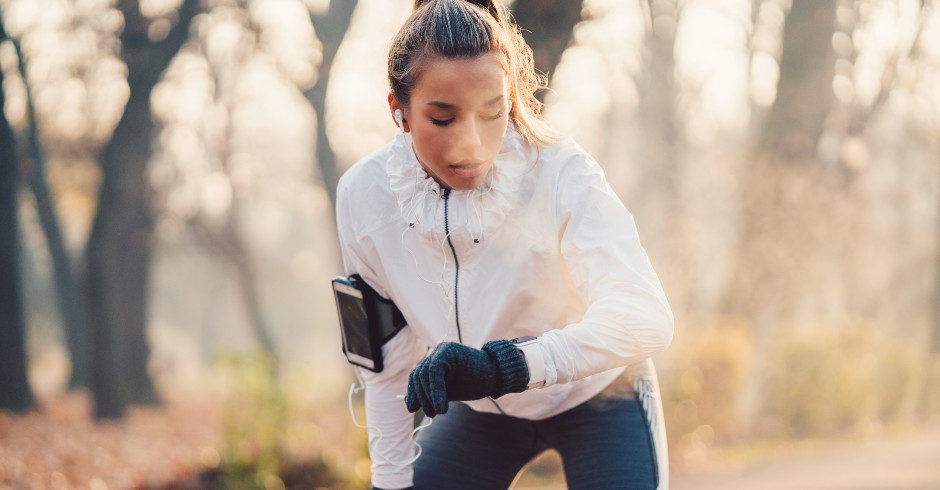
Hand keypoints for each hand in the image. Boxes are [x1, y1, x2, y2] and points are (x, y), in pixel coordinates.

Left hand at [404, 340, 528, 416]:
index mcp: (435, 360)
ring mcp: (442, 349)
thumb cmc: (474, 382)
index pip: (417, 376)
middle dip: (422, 397)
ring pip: (424, 374)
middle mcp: (437, 352)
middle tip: (431, 414)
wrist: (497, 374)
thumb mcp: (448, 390)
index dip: (413, 393)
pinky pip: (434, 370)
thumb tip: (409, 403)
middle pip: (419, 375)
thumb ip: (431, 393)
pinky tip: (441, 407)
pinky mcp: (448, 350)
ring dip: (429, 396)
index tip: (411, 408)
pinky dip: (436, 391)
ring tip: (438, 412)